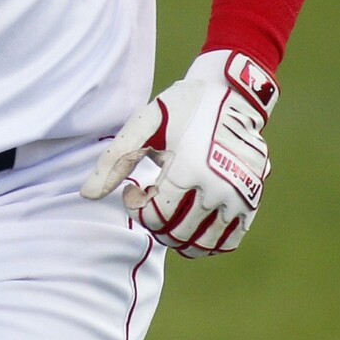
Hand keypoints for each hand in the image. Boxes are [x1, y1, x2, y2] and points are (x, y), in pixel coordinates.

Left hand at [81, 49, 277, 256]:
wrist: (230, 96)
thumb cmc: (179, 110)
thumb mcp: (142, 128)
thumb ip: (113, 162)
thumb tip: (87, 195)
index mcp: (188, 171)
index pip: (155, 218)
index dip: (136, 208)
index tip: (134, 188)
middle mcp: (218, 189)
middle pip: (178, 233)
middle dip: (155, 224)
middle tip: (149, 202)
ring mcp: (240, 197)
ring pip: (204, 243)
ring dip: (179, 237)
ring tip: (168, 214)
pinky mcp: (253, 200)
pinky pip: (231, 240)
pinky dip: (208, 241)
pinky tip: (191, 224)